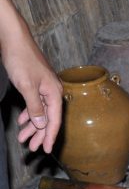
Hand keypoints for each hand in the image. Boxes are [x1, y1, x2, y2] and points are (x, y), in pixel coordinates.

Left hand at [3, 31, 61, 152]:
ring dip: (32, 125)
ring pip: (41, 112)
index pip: (55, 120)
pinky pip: (35, 104)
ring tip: (24, 138)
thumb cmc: (22, 60)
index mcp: (55, 93)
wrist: (14, 39)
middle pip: (49, 118)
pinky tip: (23, 120)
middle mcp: (53, 91)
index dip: (51, 136)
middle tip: (32, 147)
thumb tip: (43, 125)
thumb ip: (35, 107)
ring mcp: (44, 87)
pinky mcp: (36, 84)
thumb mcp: (27, 87)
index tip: (47, 149)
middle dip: (40, 134)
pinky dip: (29, 113)